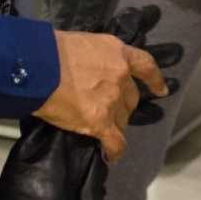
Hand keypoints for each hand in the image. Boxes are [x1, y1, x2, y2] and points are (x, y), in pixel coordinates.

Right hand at [33, 31, 166, 161]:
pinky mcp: (100, 121)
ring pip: (122, 119)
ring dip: (114, 124)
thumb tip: (92, 71)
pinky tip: (111, 156)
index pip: (145, 65)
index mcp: (118, 53)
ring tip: (100, 128)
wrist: (38, 66)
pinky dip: (114, 150)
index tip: (162, 89)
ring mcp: (112, 99)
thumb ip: (97, 58)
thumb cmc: (53, 49)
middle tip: (106, 109)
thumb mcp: (84, 44)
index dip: (155, 79)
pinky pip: (114, 141)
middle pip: (131, 98)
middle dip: (122, 105)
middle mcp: (121, 75)